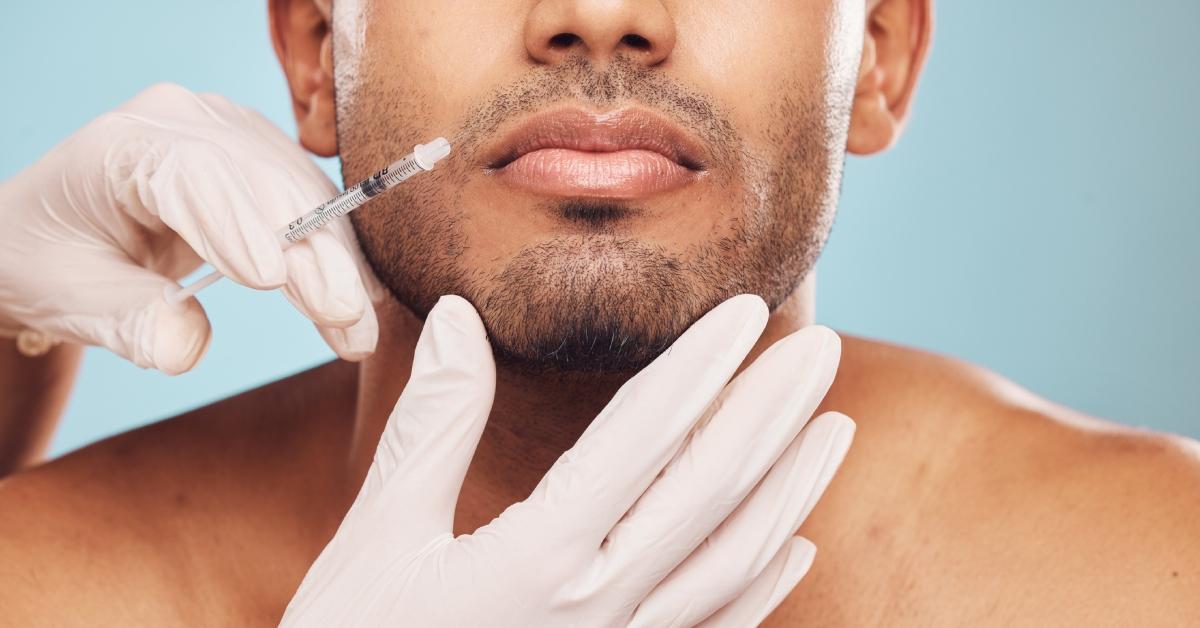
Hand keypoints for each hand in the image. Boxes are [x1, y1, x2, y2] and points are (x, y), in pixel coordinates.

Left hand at [0, 83, 379, 373]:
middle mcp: (184, 123)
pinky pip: (313, 203)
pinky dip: (336, 255)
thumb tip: (185, 348)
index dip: (236, 222)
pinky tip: (358, 301)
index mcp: (121, 146)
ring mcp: (232, 135)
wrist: (60, 237)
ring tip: (358, 330)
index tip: (273, 278)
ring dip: (336, 262)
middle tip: (345, 318)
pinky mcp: (265, 160)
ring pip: (301, 193)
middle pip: (262, 182)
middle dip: (310, 254)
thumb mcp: (70, 299)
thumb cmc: (55, 263)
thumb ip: (127, 320)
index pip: (191, 173)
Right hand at [281, 294, 854, 626]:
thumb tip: (454, 316)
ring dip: (793, 490)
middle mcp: (599, 607)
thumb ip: (430, 424)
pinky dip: (766, 582)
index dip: (701, 365)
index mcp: (539, 557)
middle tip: (824, 348)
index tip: (747, 309)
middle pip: (715, 494)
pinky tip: (794, 545)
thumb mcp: (376, 537)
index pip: (644, 437)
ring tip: (834, 428)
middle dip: (775, 414)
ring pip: (736, 563)